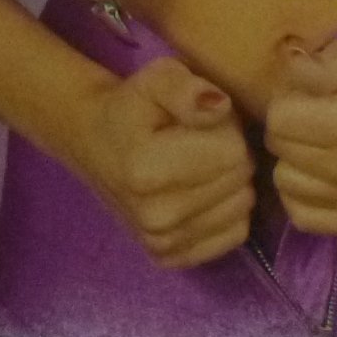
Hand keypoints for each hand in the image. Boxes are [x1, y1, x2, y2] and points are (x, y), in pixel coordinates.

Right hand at [56, 58, 254, 268]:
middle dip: (229, 152)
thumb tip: (220, 107)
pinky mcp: (170, 258)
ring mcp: (162, 243)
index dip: (226, 127)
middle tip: (197, 141)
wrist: (95, 143)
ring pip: (242, 208)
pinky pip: (234, 234)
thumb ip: (186, 88)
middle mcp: (155, 218)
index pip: (233, 151)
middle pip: (240, 179)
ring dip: (229, 182)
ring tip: (198, 164)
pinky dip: (227, 211)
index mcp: (148, 171)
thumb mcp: (156, 78)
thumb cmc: (131, 107)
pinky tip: (202, 192)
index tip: (198, 122)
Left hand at [264, 37, 336, 235]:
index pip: (279, 122)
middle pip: (281, 155)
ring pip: (287, 187)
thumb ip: (313, 66)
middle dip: (288, 132)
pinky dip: (304, 195)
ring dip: (294, 164)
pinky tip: (320, 173)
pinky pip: (306, 217)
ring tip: (319, 145)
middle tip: (312, 119)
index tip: (305, 97)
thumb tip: (283, 71)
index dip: (285, 103)